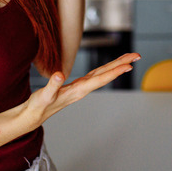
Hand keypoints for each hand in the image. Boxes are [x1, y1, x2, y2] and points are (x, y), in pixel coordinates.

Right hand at [24, 52, 139, 126]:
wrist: (34, 115)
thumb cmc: (38, 106)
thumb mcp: (43, 96)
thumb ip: (52, 85)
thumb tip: (59, 74)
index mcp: (78, 90)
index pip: (100, 79)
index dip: (115, 72)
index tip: (128, 66)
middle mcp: (83, 88)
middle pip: (106, 74)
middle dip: (122, 64)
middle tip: (137, 55)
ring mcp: (81, 87)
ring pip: (103, 73)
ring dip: (117, 65)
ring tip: (129, 58)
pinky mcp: (77, 86)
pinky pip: (96, 75)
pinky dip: (106, 69)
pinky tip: (110, 66)